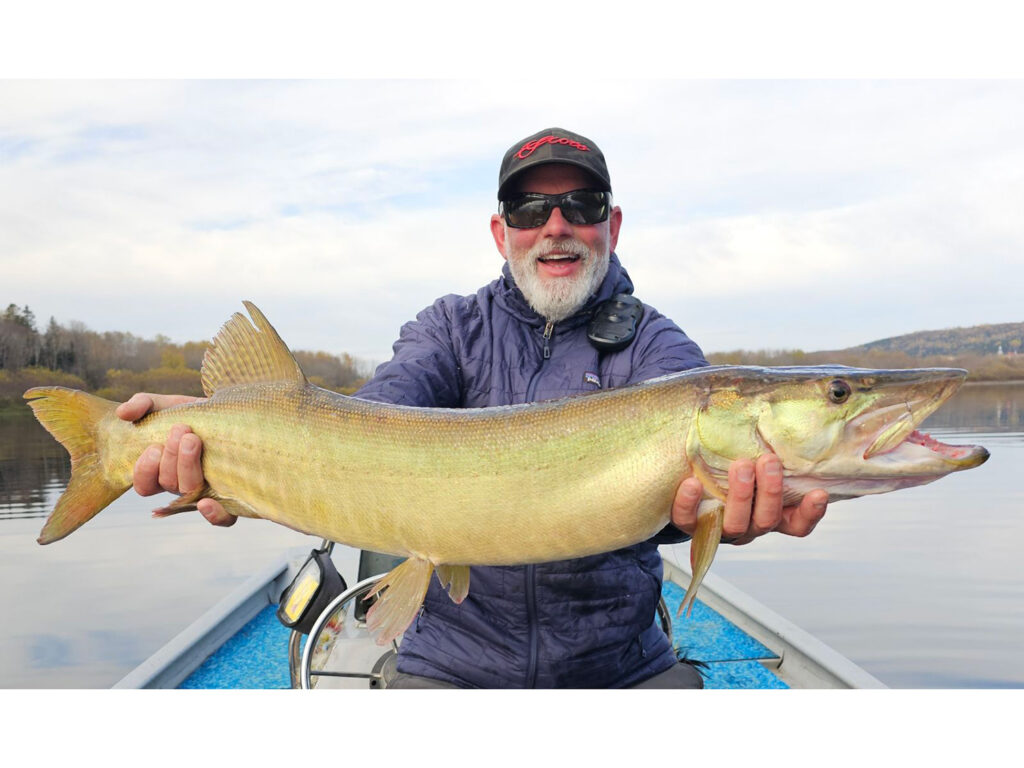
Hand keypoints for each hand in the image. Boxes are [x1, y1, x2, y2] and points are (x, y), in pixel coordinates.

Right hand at [116, 393, 235, 526]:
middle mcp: (181, 483)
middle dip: (172, 458)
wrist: (231, 413)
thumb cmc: (190, 413)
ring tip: (193, 439)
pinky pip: (223, 518)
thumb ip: (141, 405)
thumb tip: (123, 414)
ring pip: (189, 492)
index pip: (145, 485)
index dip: (145, 471)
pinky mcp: (231, 493)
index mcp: (161, 469)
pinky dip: (214, 515)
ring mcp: (206, 489)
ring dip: (188, 467)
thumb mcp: (164, 404)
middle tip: (182, 430)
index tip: (154, 447)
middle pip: (169, 484)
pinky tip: (208, 502)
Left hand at [670, 453, 827, 544]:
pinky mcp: (691, 525)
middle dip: (770, 490)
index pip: (798, 524)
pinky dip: (691, 503)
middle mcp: (749, 525)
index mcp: (769, 514)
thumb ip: (766, 449)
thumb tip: (776, 408)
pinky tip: (693, 483)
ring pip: (736, 524)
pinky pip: (689, 520)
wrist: (689, 483)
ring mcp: (720, 528)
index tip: (819, 492)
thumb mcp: (753, 460)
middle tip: (768, 461)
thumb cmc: (729, 467)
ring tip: (740, 465)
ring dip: (740, 494)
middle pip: (767, 519)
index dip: (810, 513)